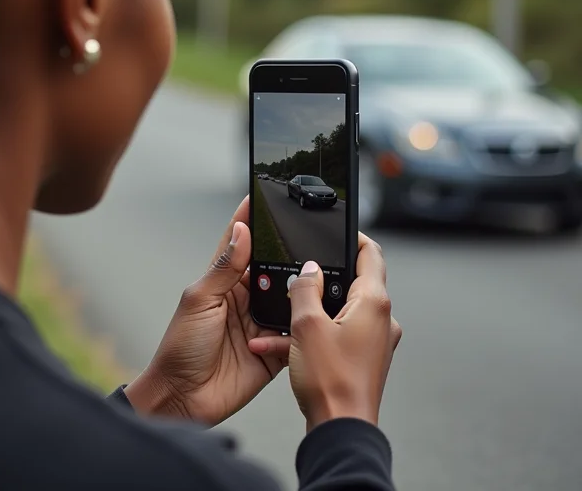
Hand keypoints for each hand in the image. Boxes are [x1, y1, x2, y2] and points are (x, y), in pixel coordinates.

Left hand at [124, 198, 289, 425]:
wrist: (183, 398)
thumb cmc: (180, 348)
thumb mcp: (199, 301)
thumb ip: (224, 268)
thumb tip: (241, 232)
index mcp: (224, 281)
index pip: (241, 243)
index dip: (252, 220)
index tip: (265, 196)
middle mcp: (244, 298)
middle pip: (273, 268)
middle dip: (289, 256)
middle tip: (307, 241)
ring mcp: (260, 323)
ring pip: (289, 298)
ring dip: (298, 292)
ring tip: (313, 280)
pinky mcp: (272, 349)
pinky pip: (294, 334)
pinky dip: (301, 328)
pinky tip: (306, 319)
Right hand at [256, 234, 400, 430]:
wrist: (340, 431)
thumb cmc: (331, 382)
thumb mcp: (306, 325)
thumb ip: (305, 288)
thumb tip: (308, 269)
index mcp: (373, 303)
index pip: (371, 253)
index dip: (353, 237)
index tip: (336, 230)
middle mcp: (381, 319)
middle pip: (353, 281)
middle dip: (320, 279)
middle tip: (296, 278)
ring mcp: (374, 340)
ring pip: (339, 310)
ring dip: (309, 311)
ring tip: (281, 317)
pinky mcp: (363, 357)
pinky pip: (337, 332)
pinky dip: (313, 333)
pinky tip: (282, 343)